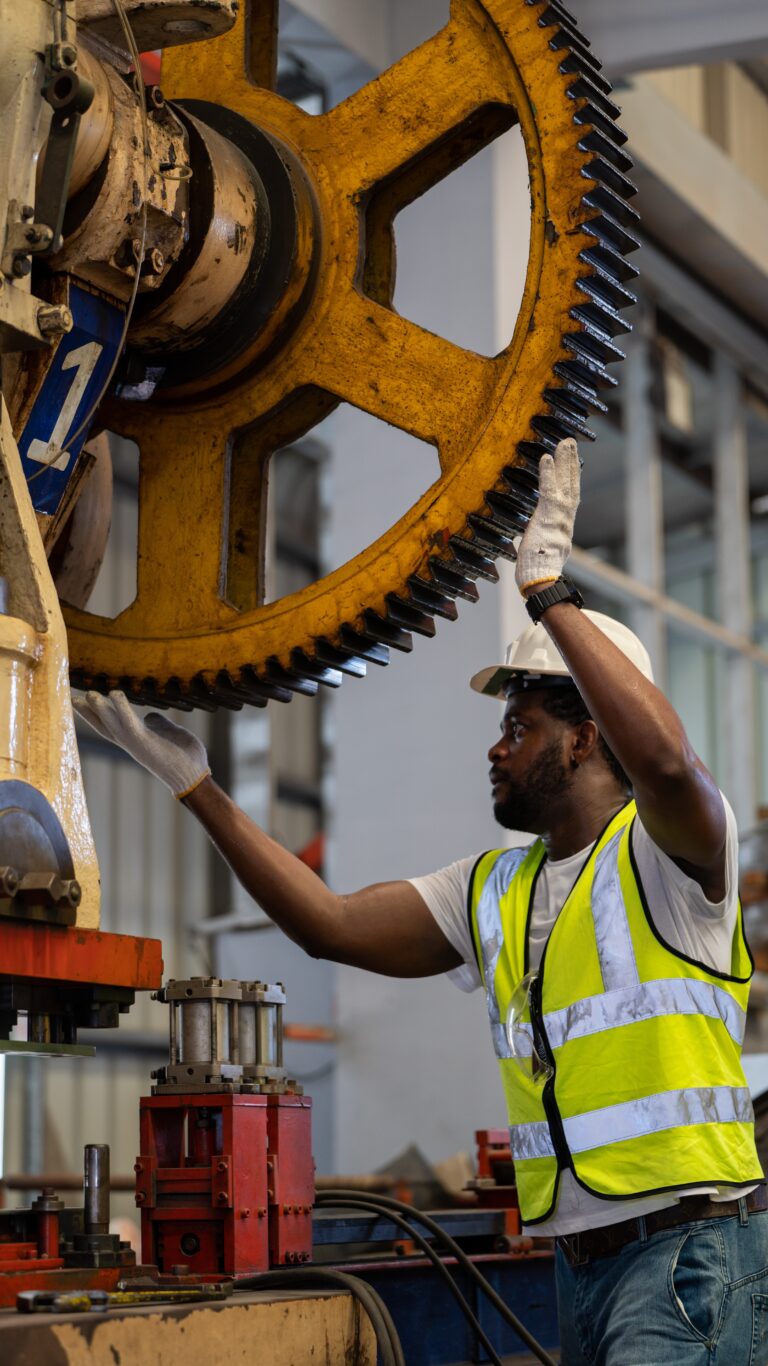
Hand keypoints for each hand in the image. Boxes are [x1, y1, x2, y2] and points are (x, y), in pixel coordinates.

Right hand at [73, 691, 210, 798]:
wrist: (195, 775)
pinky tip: (114, 693)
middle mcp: (131, 743)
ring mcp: (136, 743)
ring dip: (99, 709)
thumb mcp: (168, 732)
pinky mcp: (145, 742)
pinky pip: (129, 722)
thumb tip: (150, 716)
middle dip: (88, 712)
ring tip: (88, 693)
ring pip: (112, 724)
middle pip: (104, 725)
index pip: (110, 725)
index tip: (81, 701)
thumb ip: (157, 723)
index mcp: (136, 740)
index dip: (95, 714)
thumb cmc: (184, 756)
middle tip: (72, 697)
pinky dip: (121, 707)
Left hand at [514, 438, 580, 594]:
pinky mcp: (548, 517)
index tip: (571, 464)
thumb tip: (537, 541)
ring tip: (564, 442)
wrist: (542, 581)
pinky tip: (546, 457)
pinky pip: (549, 490)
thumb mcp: (543, 554)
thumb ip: (543, 542)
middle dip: (571, 463)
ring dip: (565, 461)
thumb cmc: (538, 573)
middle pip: (572, 486)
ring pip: (565, 484)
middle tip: (570, 443)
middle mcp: (565, 520)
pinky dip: (548, 473)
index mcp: (563, 528)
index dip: (570, 480)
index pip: (569, 498)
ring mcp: (559, 518)